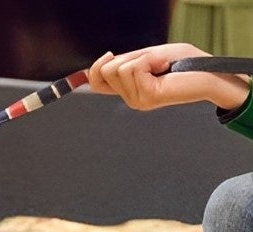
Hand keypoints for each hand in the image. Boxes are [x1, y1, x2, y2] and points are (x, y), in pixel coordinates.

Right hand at [88, 43, 248, 110]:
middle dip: (128, 57)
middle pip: (105, 71)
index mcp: (129, 91)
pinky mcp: (147, 96)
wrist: (211, 73)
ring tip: (161, 66)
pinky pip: (135, 68)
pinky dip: (150, 60)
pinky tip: (165, 68)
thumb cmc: (186, 64)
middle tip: (152, 63)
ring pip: (119, 69)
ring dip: (142, 58)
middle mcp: (131, 99)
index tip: (110, 55)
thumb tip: (100, 63)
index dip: (94, 68)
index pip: (95, 83)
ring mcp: (138, 101)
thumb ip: (124, 63)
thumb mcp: (148, 57)